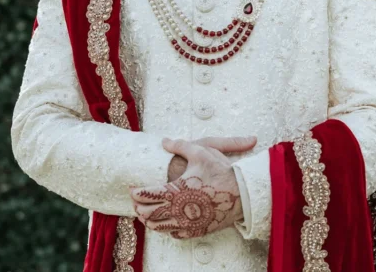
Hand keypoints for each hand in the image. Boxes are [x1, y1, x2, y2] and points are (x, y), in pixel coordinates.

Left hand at [131, 137, 249, 238]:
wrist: (243, 194)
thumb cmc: (221, 171)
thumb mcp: (201, 151)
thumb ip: (180, 145)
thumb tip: (165, 141)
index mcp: (173, 191)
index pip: (144, 195)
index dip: (135, 192)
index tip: (133, 188)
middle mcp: (176, 210)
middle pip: (146, 214)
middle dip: (138, 206)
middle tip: (137, 200)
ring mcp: (186, 223)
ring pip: (157, 227)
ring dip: (149, 219)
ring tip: (147, 211)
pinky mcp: (195, 231)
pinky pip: (173, 234)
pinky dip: (165, 227)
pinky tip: (167, 220)